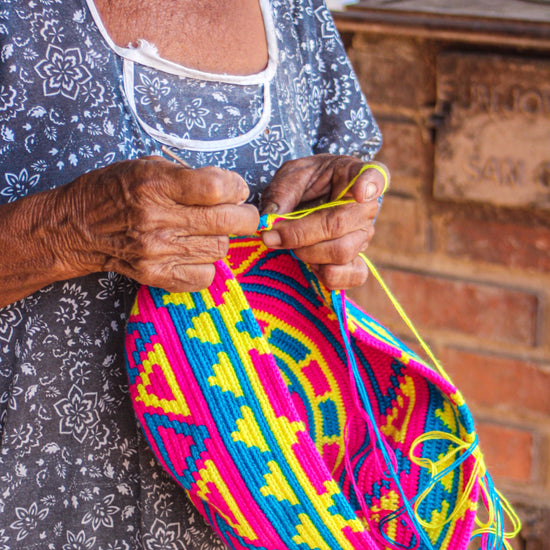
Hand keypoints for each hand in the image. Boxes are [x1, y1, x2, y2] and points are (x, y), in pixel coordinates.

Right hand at [65, 156, 258, 291]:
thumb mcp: (148, 165)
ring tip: (204, 230)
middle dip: (244, 216)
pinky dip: (207, 264)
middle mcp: (157, 220)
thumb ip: (191, 176)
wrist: (78, 227)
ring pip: (220, 249)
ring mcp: (158, 252)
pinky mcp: (157, 276)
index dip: (236, 187)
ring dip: (220, 238)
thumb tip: (233, 190)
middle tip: (240, 213)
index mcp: (156, 185)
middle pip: (228, 222)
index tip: (235, 188)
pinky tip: (193, 252)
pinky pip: (206, 275)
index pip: (218, 188)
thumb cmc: (115, 191)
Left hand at [260, 154, 388, 288]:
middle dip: (299, 234)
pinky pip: (353, 276)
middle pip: (338, 226)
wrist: (309, 200)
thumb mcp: (289, 176)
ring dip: (306, 253)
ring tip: (289, 245)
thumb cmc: (304, 182)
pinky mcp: (358, 260)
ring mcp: (364, 235)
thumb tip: (271, 218)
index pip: (374, 175)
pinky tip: (310, 264)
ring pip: (341, 252)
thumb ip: (281, 193)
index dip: (370, 185)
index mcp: (354, 174)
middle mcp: (366, 206)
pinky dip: (327, 275)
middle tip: (272, 235)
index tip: (361, 192)